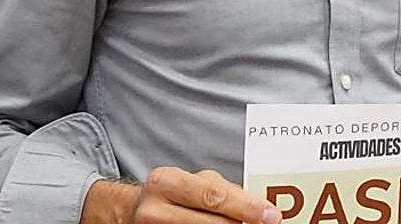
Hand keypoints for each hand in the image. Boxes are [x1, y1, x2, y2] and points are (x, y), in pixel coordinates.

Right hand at [81, 168, 278, 223]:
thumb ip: (223, 192)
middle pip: (211, 223)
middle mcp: (154, 208)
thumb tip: (259, 208)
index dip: (247, 207)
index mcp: (166, 181)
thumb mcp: (194, 183)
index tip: (272, 216)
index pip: (214, 196)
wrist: (129, 212)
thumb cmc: (172, 194)